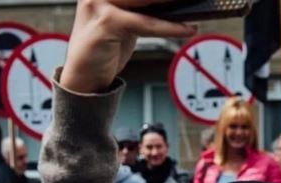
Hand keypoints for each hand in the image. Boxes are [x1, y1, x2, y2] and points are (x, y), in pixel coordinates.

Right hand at [61, 0, 195, 92]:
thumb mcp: (126, 22)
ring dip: (175, 3)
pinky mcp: (106, 22)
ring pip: (146, 0)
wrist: (82, 77)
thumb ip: (143, 9)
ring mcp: (99, 4)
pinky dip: (170, 27)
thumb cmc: (105, 48)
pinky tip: (187, 29)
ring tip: (197, 5)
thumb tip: (177, 3)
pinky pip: (146, 23)